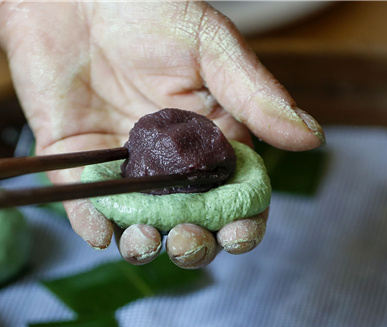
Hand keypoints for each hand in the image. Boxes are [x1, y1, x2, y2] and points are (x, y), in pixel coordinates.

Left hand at [0, 1, 323, 267]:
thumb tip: (311, 137)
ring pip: (139, 224)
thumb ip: (255, 95)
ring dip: (145, 243)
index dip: (242, 224)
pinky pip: (84, 203)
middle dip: (194, 244)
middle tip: (188, 240)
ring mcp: (123, 165)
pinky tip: (100, 230)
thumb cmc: (146, 7)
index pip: (235, 198)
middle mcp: (170, 163)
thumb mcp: (211, 45)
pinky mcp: (76, 160)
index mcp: (212, 140)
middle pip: (190, 223)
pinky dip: (91, 223)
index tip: (238, 233)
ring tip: (146, 239)